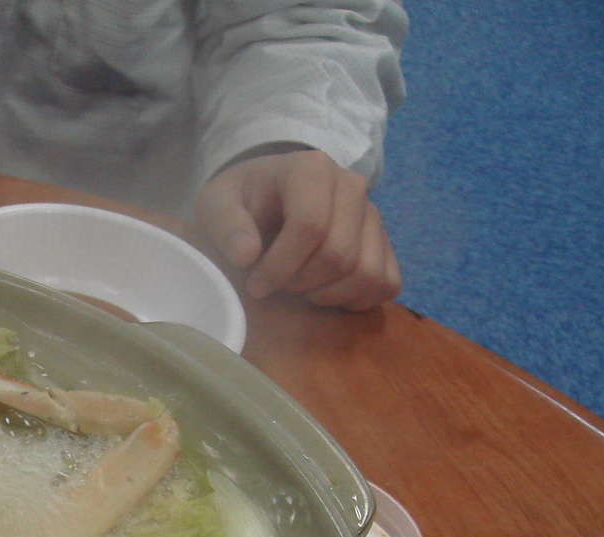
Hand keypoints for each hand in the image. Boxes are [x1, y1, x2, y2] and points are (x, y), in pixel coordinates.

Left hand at [195, 149, 398, 311]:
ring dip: (326, 295)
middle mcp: (353, 186)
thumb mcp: (217, 203)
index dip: (280, 267)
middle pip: (339, 255)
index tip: (255, 285)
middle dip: (300, 282)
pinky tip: (324, 293)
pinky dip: (356, 300)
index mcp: (312, 169)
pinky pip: (386, 283)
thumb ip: (226, 225)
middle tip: (275, 284)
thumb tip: (246, 255)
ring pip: (365, 273)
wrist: (272, 191)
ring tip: (298, 286)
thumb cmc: (243, 200)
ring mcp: (374, 214)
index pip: (310, 226)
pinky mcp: (384, 241)